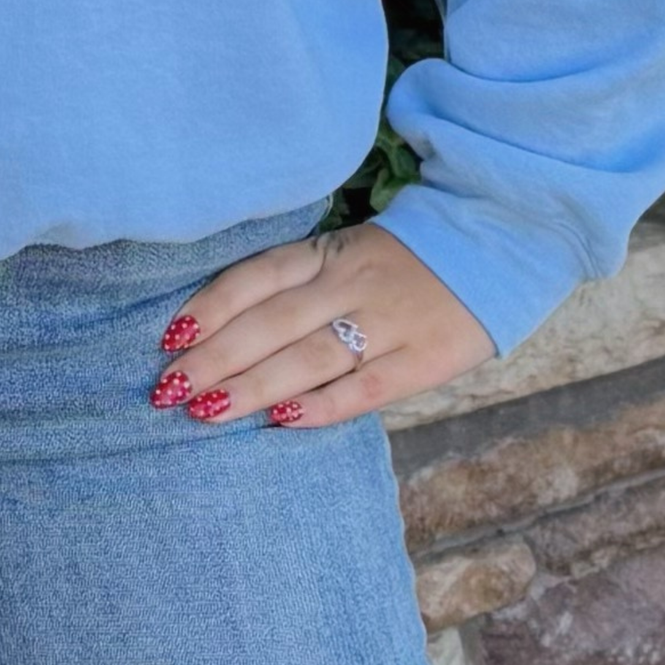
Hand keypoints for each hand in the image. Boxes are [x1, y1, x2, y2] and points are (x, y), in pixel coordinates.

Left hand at [149, 219, 495, 426]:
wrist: (498, 243)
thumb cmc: (404, 261)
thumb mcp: (347, 252)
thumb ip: (299, 285)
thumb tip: (226, 330)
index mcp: (327, 253)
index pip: (255, 278)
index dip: (209, 308)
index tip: (167, 341)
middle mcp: (349, 284)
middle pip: (270, 323)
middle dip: (214, 358)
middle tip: (166, 390)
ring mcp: (386, 322)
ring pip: (306, 357)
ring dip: (251, 387)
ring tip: (205, 411)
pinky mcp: (422, 359)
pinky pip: (363, 388)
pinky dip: (320, 406)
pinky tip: (281, 422)